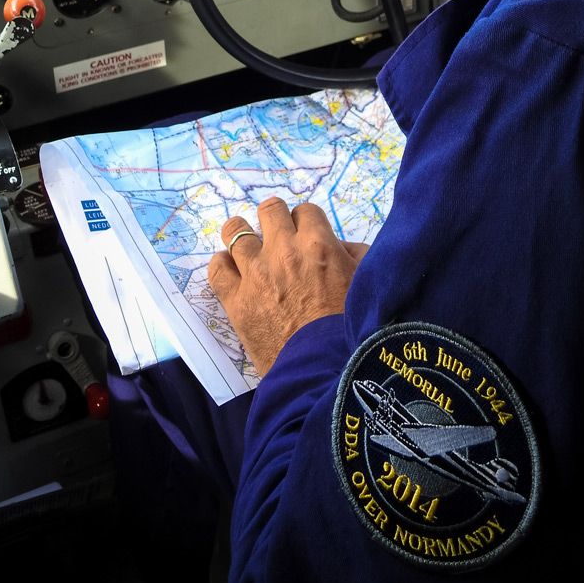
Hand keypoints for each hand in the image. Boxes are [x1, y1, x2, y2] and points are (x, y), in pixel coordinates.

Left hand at [208, 198, 368, 376]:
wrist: (326, 373)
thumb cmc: (352, 329)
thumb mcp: (366, 283)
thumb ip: (355, 257)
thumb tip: (341, 247)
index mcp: (318, 244)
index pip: (305, 211)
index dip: (306, 223)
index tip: (305, 237)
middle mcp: (283, 250)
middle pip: (269, 210)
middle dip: (274, 219)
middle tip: (277, 236)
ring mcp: (255, 273)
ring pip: (235, 231)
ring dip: (242, 235)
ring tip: (247, 247)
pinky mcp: (236, 300)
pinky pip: (217, 268)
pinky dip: (222, 264)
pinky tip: (230, 269)